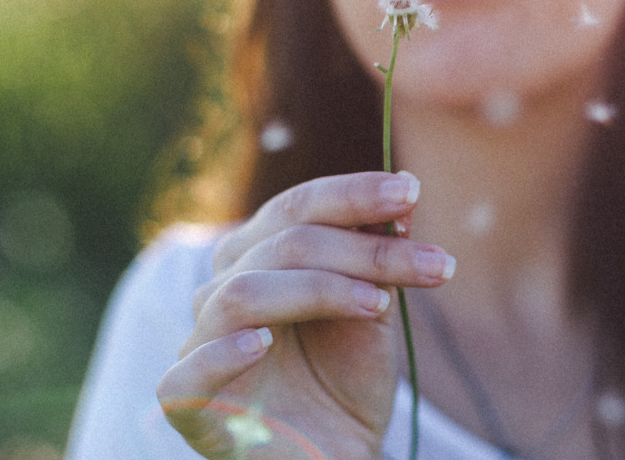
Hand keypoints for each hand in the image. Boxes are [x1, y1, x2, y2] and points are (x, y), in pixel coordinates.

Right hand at [157, 171, 455, 458]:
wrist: (335, 455)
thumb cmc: (343, 382)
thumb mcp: (371, 312)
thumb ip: (376, 260)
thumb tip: (404, 196)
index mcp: (256, 258)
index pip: (296, 208)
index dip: (352, 194)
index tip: (412, 192)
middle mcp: (222, 290)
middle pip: (283, 244)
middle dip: (364, 249)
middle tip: (435, 265)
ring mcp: (200, 344)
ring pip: (243, 293)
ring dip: (321, 289)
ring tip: (381, 305)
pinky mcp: (189, 403)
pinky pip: (189, 372)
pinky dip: (222, 352)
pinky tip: (262, 343)